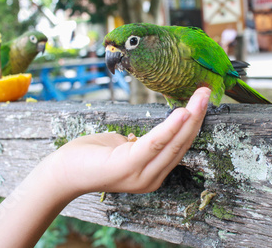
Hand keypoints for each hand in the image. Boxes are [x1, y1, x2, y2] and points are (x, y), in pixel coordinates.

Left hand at [52, 87, 210, 195]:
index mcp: (152, 173)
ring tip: (201, 96)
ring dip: (190, 117)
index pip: (179, 147)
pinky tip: (182, 112)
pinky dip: (170, 126)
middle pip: (182, 144)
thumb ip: (141, 145)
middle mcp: (152, 178)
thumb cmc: (90, 157)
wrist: (63, 172)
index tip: (202, 102)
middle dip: (198, 116)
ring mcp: (141, 176)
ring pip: (173, 142)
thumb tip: (151, 137)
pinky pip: (155, 142)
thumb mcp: (123, 149)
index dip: (193, 124)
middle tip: (208, 92)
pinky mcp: (129, 166)